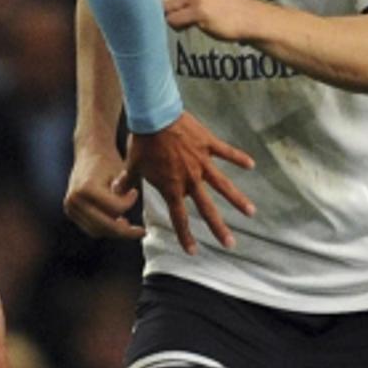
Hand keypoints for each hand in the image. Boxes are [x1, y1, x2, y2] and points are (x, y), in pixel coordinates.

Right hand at [64, 144, 145, 239]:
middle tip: (141, 231)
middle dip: (124, 231)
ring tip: (127, 224)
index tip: (135, 192)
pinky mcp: (69, 211)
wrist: (89, 151)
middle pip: (104, 225)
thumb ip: (123, 195)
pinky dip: (104, 228)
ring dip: (113, 230)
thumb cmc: (108, 161)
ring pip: (96, 230)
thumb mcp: (121, 173)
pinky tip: (116, 221)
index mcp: (86, 188)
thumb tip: (122, 221)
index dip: (129, 203)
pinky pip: (89, 227)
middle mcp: (74, 199)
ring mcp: (69, 206)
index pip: (114, 208)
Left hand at [125, 112, 255, 253]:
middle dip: (219, 228)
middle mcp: (190, 179)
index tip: (192, 251)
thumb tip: (115, 190)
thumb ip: (126, 181)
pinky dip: (239, 158)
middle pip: (207, 209)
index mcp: (172, 187)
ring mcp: (202, 162)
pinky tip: (252, 165)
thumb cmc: (142, 142)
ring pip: (223, 186)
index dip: (185, 235)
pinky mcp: (208, 144)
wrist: (154, 117)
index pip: (179, 217)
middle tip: (230, 243)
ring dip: (238, 200)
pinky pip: (227, 152)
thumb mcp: (132, 165)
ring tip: (251, 212)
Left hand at [160, 0, 251, 40]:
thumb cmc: (218, 3)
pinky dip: (179, 26)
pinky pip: (172, 21)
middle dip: (173, 9)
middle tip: (194, 11)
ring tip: (194, 17)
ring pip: (165, 10)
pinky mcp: (198, 10)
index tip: (189, 0)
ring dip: (176, 18)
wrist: (244, 16)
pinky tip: (196, 23)